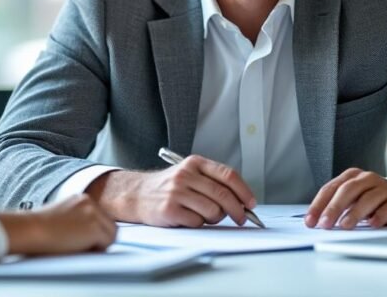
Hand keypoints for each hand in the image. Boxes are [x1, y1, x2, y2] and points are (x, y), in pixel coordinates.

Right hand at [0, 195, 115, 255]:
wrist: (31, 230)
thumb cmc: (39, 230)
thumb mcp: (62, 217)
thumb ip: (77, 220)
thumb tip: (92, 237)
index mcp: (81, 199)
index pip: (101, 217)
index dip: (95, 232)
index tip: (82, 240)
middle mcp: (90, 202)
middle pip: (110, 225)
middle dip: (100, 238)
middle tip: (82, 247)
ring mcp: (94, 214)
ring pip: (111, 234)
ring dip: (99, 244)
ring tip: (79, 248)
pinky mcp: (95, 227)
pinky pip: (107, 243)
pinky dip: (97, 250)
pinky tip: (79, 248)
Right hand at [86, 155, 255, 226]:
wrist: (135, 194)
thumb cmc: (168, 187)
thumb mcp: (189, 174)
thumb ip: (213, 182)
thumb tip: (242, 201)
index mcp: (194, 163)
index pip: (228, 175)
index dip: (244, 191)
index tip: (251, 203)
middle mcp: (185, 175)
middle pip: (223, 195)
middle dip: (238, 210)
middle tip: (242, 218)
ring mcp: (177, 192)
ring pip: (213, 211)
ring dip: (215, 218)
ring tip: (204, 215)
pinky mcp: (170, 209)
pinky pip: (197, 222)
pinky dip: (198, 224)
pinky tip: (188, 218)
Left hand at [305, 168, 386, 229]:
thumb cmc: (373, 200)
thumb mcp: (353, 199)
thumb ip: (338, 206)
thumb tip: (318, 222)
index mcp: (351, 177)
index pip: (330, 188)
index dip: (318, 205)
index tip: (310, 221)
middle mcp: (367, 179)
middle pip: (347, 190)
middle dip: (334, 208)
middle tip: (325, 224)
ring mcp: (383, 188)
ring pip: (367, 198)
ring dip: (354, 213)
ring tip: (345, 225)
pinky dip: (378, 216)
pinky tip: (371, 224)